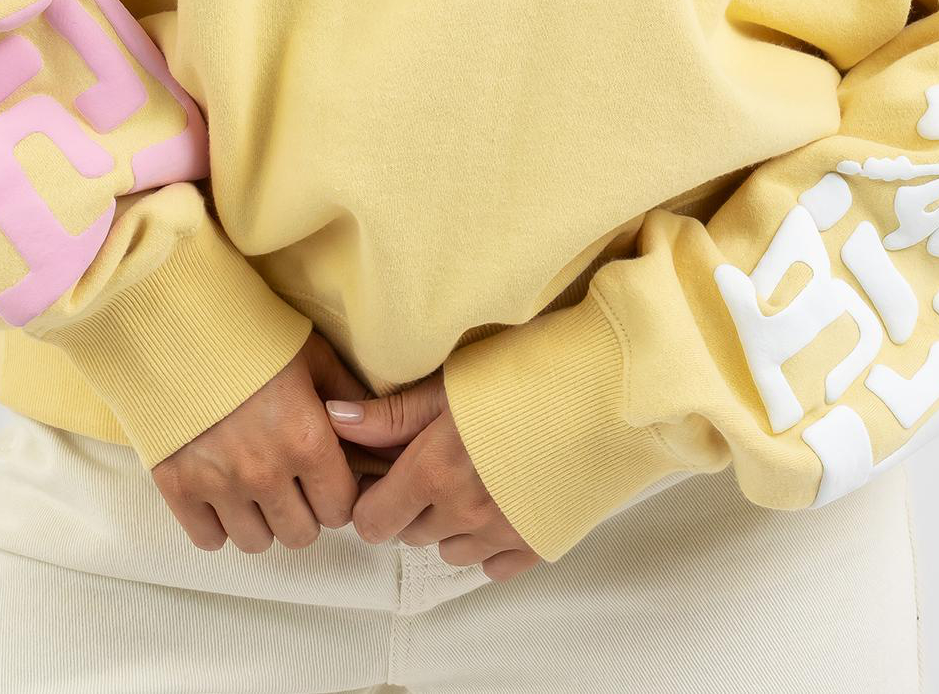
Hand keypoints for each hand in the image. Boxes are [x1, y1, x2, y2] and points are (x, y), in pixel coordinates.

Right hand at [149, 328, 392, 552]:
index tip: (326, 476)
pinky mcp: (178, 487)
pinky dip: (219, 523)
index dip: (337, 493)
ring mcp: (219, 484)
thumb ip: (349, 400)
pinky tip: (223, 492)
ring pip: (257, 543)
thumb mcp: (313, 356)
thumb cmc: (253, 333)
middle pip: (301, 534)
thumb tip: (381, 435)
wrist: (181, 320)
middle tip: (292, 480)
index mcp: (307, 441)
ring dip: (262, 520)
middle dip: (303, 510)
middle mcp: (266, 472)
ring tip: (257, 486)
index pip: (339, 509)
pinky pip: (209, 539)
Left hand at [327, 366, 544, 581]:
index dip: (371, 497)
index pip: (373, 520)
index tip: (382, 474)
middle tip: (430, 462)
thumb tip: (335, 421)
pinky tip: (498, 500)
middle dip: (410, 504)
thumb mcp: (450, 383)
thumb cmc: (525, 372)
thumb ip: (390, 414)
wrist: (603, 388)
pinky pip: (493, 565)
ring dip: (448, 523)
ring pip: (449, 551)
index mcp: (434, 472)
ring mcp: (503, 533)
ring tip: (469, 476)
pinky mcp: (538, 542)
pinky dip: (487, 542)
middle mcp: (465, 513)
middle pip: (409, 534)